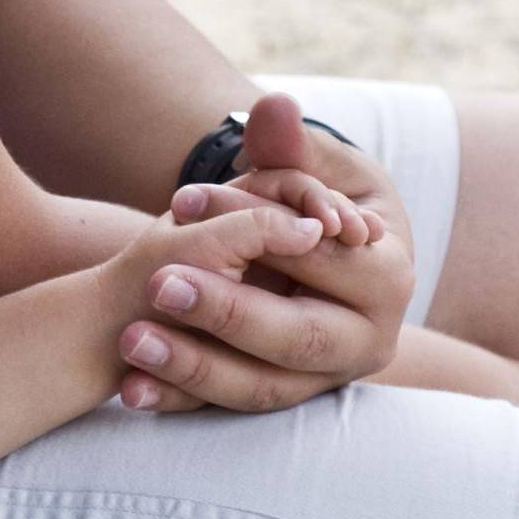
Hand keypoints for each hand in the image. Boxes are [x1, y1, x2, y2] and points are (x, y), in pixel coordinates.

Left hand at [116, 94, 415, 412]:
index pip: (322, 258)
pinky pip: (227, 409)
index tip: (184, 211)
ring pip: (260, 387)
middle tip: (159, 285)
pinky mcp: (281, 397)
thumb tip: (272, 108)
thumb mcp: (320, 165)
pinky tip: (130, 391)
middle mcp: (365, 341)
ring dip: (193, 370)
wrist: (319, 255)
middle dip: (228, 314)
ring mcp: (322, 379)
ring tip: (132, 342)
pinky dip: (178, 401)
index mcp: (389, 277)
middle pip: (298, 336)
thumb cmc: (326, 198)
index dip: (262, 236)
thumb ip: (293, 143)